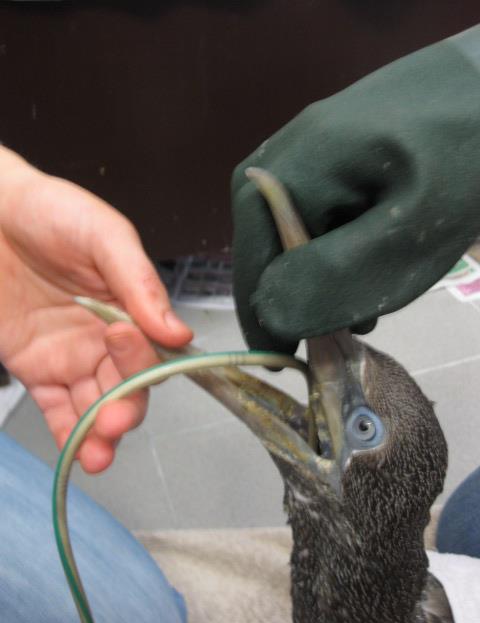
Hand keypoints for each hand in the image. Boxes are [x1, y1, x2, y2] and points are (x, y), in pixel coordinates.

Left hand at [0, 146, 191, 472]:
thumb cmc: (51, 211)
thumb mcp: (105, 235)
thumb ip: (139, 283)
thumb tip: (178, 333)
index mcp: (131, 308)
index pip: (151, 349)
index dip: (143, 358)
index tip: (122, 339)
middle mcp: (105, 338)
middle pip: (128, 387)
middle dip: (125, 408)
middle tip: (115, 419)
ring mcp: (71, 356)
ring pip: (96, 406)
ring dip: (100, 434)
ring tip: (97, 452)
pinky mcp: (37, 367)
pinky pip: (57, 409)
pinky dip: (68, 434)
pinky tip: (77, 453)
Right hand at [232, 28, 479, 352]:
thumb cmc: (462, 157)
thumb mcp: (408, 233)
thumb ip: (332, 278)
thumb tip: (267, 316)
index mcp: (274, 181)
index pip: (251, 279)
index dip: (279, 327)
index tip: (316, 360)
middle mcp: (269, 166)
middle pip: (270, 263)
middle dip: (315, 297)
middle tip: (371, 311)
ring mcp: (294, 158)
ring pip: (292, 245)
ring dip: (333, 275)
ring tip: (385, 279)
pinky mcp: (318, 158)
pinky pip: (313, 221)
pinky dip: (343, 247)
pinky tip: (380, 244)